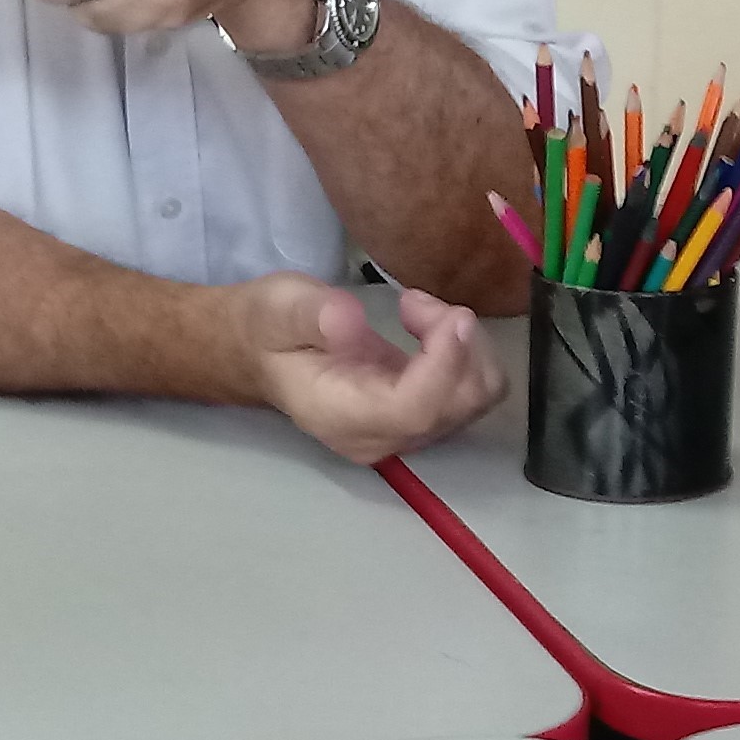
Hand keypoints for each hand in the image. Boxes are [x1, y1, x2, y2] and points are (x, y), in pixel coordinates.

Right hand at [235, 273, 503, 462]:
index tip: (451, 315)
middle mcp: (381, 437)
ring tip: (417, 309)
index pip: (414, 409)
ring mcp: (405, 431)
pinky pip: (470, 390)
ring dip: (466, 344)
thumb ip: (312, 315)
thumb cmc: (269, 329)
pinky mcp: (423, 414)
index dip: (445, 365)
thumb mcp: (279, 309)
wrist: (263, 353)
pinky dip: (466, 351)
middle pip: (456, 407)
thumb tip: (349, 323)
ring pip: (475, 398)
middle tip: (416, 301)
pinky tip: (427, 325)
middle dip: (459, 345)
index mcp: (341, 418)